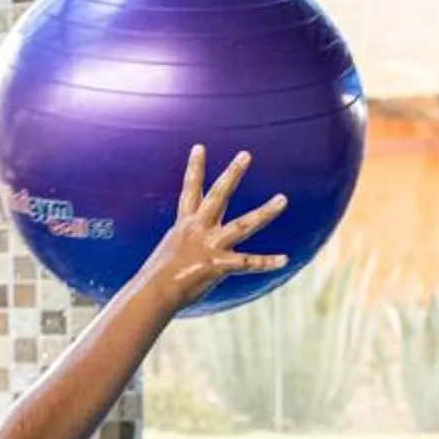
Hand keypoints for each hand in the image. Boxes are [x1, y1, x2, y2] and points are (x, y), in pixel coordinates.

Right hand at [142, 146, 287, 312]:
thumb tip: (186, 244)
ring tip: (282, 199)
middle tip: (245, 154)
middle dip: (232, 174)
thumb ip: (184, 243)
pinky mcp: (217, 265)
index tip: (200, 147)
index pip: (190, 190)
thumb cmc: (157, 278)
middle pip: (218, 195)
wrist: (154, 292)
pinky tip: (284, 260)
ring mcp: (209, 246)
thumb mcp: (170, 251)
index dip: (194, 168)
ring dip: (265, 212)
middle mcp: (198, 229)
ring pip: (243, 225)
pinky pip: (247, 262)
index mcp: (185, 225)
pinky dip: (266, 262)